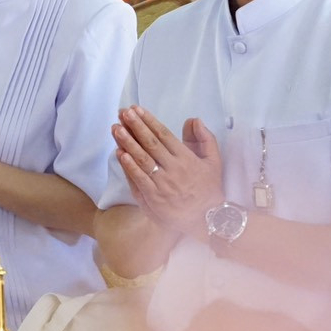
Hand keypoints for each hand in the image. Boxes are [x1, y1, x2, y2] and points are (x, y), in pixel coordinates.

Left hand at [113, 106, 223, 237]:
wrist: (208, 221)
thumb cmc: (209, 190)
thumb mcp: (214, 162)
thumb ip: (206, 139)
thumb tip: (194, 119)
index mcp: (187, 158)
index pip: (164, 135)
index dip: (149, 121)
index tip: (136, 109)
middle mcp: (174, 169)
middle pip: (151, 143)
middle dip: (135, 126)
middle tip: (123, 113)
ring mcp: (163, 184)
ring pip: (143, 159)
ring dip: (128, 142)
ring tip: (116, 128)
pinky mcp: (154, 198)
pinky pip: (139, 179)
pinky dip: (129, 166)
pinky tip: (120, 153)